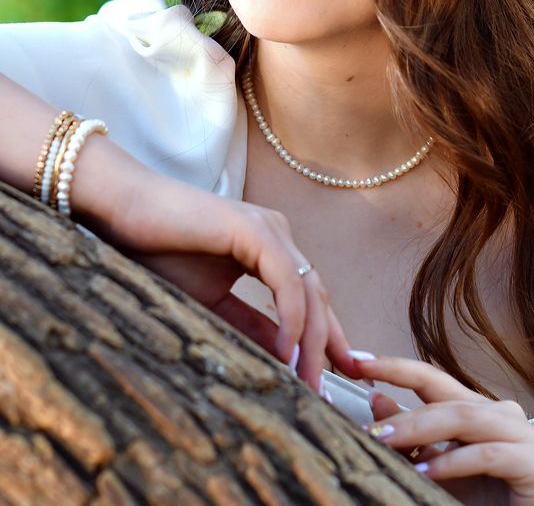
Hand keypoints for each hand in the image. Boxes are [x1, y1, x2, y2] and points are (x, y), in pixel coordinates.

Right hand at [103, 170, 354, 390]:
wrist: (124, 210)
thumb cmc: (158, 251)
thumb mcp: (210, 301)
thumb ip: (246, 325)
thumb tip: (279, 362)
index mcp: (270, 250)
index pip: (310, 299)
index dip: (327, 339)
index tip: (335, 380)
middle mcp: (277, 236)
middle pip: (317, 298)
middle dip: (327, 347)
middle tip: (327, 397)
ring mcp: (268, 229)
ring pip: (308, 290)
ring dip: (312, 340)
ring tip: (308, 383)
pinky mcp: (253, 228)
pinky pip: (285, 278)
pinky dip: (290, 315)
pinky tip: (285, 349)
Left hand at [351, 354, 533, 505]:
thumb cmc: (485, 503)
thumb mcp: (436, 469)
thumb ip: (413, 437)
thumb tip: (376, 400)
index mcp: (476, 410)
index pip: (430, 378)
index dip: (393, 367)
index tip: (356, 361)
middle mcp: (500, 414)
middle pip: (444, 396)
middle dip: (401, 408)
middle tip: (368, 426)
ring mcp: (522, 436)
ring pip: (463, 418)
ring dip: (420, 430)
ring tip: (386, 444)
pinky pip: (487, 454)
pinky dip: (453, 462)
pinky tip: (426, 473)